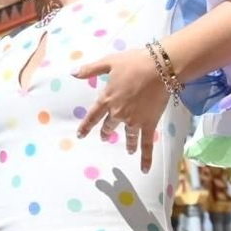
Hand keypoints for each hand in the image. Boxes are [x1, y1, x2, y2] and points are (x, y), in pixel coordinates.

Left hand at [74, 47, 168, 172]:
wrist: (159, 68)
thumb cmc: (134, 62)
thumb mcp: (109, 62)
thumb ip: (90, 70)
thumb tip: (72, 73)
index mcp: (107, 99)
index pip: (93, 116)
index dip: (86, 126)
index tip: (80, 135)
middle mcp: (118, 113)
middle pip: (109, 126)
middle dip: (106, 132)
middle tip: (105, 136)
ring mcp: (134, 120)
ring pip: (128, 135)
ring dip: (127, 143)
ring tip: (128, 149)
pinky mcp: (149, 124)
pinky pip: (146, 144)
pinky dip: (146, 157)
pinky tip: (144, 168)